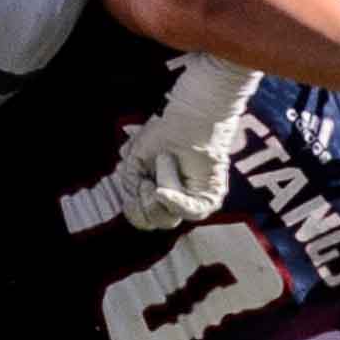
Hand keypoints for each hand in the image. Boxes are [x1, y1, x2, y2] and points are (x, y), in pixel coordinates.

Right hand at [114, 108, 239, 230]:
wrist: (188, 116)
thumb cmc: (164, 131)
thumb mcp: (135, 156)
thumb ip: (129, 180)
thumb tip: (131, 195)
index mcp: (157, 193)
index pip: (142, 218)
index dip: (134, 208)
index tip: (134, 189)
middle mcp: (177, 200)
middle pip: (156, 223)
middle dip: (145, 204)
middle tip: (146, 182)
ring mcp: (194, 201)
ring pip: (171, 218)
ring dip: (160, 190)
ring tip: (163, 162)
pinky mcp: (210, 197)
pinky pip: (193, 212)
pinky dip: (175, 203)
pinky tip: (162, 192)